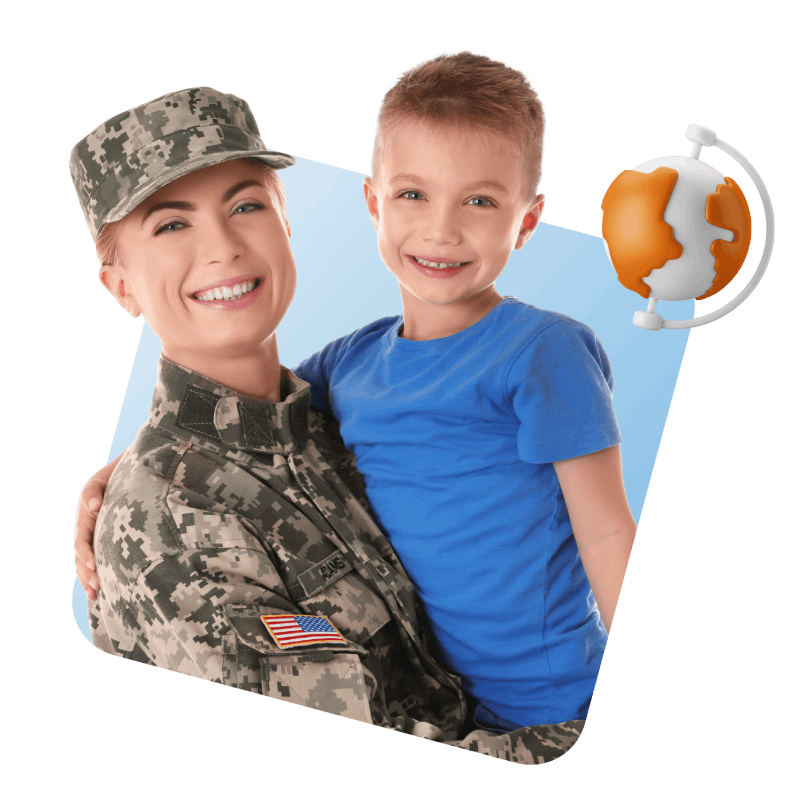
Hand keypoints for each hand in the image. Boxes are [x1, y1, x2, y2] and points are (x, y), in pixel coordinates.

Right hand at [74, 451, 124, 600]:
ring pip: (89, 563)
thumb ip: (94, 492)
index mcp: (85, 519)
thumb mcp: (100, 480)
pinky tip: (106, 592)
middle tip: (97, 589)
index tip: (94, 566)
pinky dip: (101, 575)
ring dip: (91, 579)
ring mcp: (98, 538)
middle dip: (87, 574)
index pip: (82, 541)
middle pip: (82, 558)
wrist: (129, 475)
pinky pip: (102, 560)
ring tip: (97, 596)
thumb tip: (95, 506)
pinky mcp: (109, 542)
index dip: (86, 555)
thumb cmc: (114, 477)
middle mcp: (89, 531)